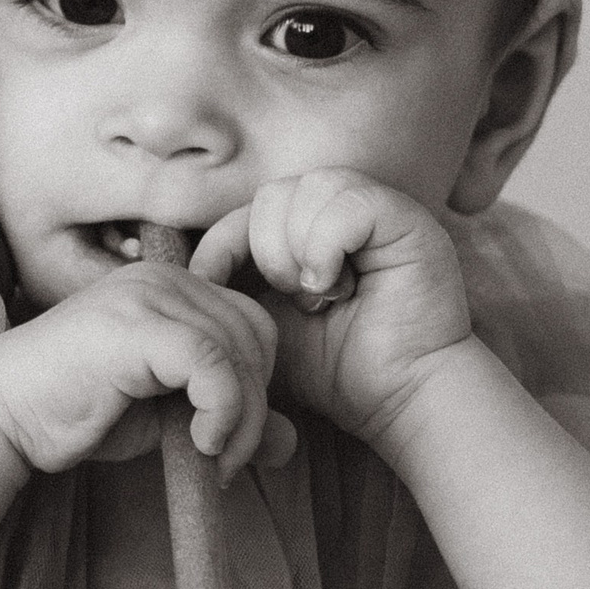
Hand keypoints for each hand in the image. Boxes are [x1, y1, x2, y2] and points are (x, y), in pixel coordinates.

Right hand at [0, 261, 291, 479]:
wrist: (4, 413)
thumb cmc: (77, 412)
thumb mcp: (166, 416)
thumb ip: (223, 417)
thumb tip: (290, 444)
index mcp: (170, 286)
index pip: (251, 321)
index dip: (257, 382)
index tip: (232, 436)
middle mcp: (161, 277)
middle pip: (256, 332)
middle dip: (256, 403)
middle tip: (226, 456)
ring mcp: (146, 296)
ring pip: (238, 351)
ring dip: (242, 419)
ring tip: (212, 458)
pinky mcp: (135, 327)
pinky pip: (211, 363)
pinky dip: (222, 410)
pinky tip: (199, 443)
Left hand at [194, 169, 474, 449]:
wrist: (400, 400)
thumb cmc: (336, 370)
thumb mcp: (265, 325)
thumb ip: (233, 291)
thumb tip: (181, 272)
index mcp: (310, 229)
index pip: (249, 208)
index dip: (222, 242)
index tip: (210, 283)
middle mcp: (344, 211)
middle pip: (273, 192)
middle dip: (262, 248)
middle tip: (287, 296)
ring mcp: (379, 210)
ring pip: (309, 188)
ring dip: (296, 248)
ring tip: (314, 294)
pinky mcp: (409, 218)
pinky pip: (348, 201)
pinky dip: (327, 245)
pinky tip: (335, 286)